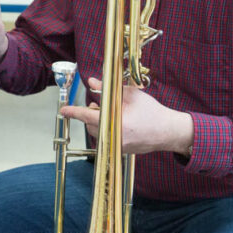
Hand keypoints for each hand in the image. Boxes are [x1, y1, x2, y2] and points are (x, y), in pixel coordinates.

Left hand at [60, 76, 193, 155]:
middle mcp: (114, 137)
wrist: (168, 132)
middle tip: (98, 104)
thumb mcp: (130, 95)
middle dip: (91, 114)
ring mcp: (117, 146)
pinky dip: (107, 130)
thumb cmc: (152, 112)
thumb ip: (107, 88)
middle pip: (91, 125)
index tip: (64, 110)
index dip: (73, 112)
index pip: (87, 116)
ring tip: (110, 112)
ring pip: (97, 133)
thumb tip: (92, 82)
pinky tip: (117, 122)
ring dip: (98, 122)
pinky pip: (106, 139)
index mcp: (115, 122)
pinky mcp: (121, 151)